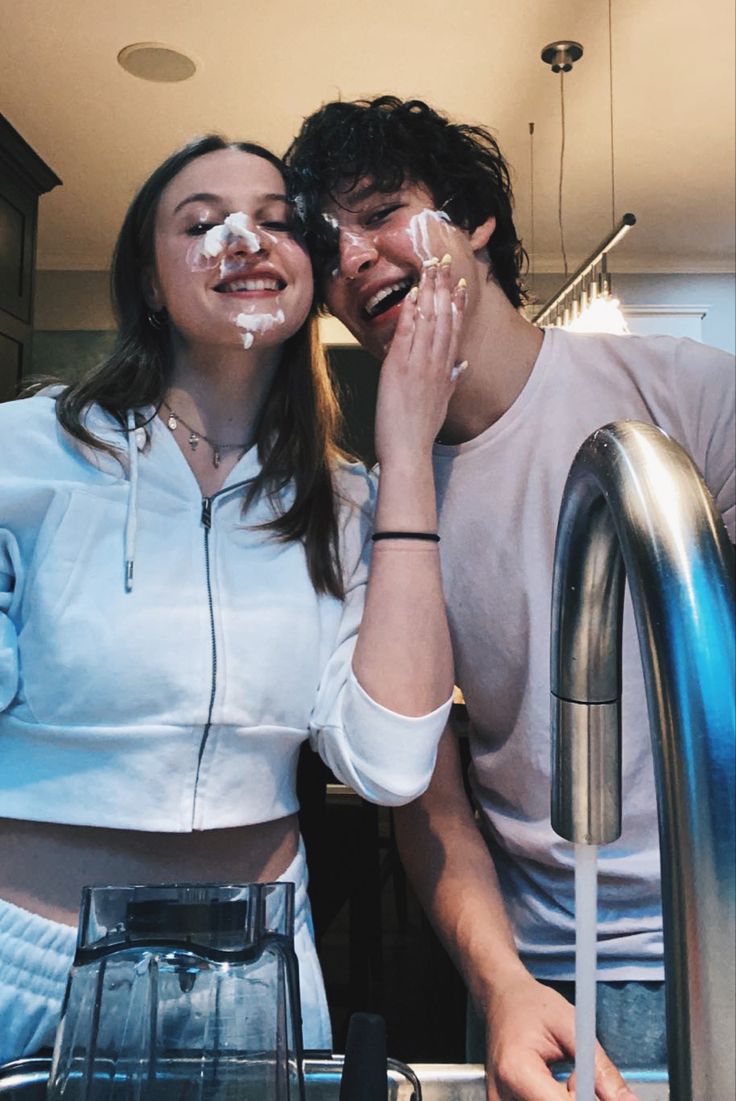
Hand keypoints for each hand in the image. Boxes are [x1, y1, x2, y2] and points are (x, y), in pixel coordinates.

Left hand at [373, 255, 465, 467]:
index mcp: (446, 371)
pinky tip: (412, 294)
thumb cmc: (420, 432)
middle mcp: (436, 364)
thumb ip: (451, 381)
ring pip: (429, 321)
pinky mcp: (400, 369)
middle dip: (445, 288)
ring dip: (430, 292)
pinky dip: (410, 313)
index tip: (461, 284)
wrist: (409, 451)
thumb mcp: (442, 404)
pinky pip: (407, 334)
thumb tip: (461, 367)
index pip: (454, 330)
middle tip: (445, 262)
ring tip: (431, 268)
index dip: (458, 305)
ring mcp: (419, 365)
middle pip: (444, 318)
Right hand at [481, 974, 638, 1100]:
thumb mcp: (573, 1026)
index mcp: (516, 1071)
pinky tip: (555, 1090)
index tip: (593, 1083)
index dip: (588, 1099)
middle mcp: (501, 1095)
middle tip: (578, 1077)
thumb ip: (601, 1069)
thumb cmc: (534, 1006)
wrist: (501, 999)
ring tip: (565, 1081)